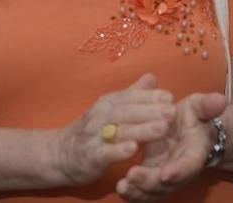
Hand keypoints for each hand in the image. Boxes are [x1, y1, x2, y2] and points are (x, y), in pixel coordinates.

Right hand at [54, 73, 175, 186]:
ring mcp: (94, 136)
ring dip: (142, 129)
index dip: (151, 97)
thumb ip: (132, 94)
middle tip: (172, 112)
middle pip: (128, 112)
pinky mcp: (90, 156)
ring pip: (120, 131)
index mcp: (108, 103)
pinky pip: (106, 152)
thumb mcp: (111, 109)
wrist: (61, 154)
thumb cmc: (93, 130)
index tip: (171, 97)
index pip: (131, 97)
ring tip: (162, 129)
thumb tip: (152, 77)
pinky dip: (119, 150)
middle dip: (151, 111)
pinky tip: (133, 150)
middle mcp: (100, 116)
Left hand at [115, 92, 226, 200]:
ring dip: (138, 191)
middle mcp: (181, 171)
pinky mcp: (152, 180)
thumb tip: (221, 99)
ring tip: (123, 186)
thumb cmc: (195, 118)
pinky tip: (120, 187)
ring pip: (153, 192)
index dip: (179, 170)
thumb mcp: (200, 108)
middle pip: (168, 184)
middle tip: (133, 175)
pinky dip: (132, 193)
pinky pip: (143, 192)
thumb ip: (208, 105)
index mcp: (194, 153)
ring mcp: (165, 178)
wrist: (191, 132)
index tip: (166, 174)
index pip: (189, 165)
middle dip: (150, 182)